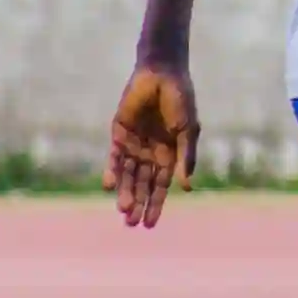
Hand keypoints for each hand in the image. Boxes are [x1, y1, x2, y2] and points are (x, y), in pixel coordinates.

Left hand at [104, 65, 198, 228]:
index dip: (156, 205)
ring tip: (123, 211)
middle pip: (142, 184)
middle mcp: (151, 152)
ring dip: (125, 192)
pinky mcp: (119, 133)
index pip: (160, 186)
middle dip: (138, 204)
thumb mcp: (188, 130)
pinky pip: (114, 156)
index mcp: (170, 154)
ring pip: (128, 174)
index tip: (150, 225)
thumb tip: (186, 188)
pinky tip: (109, 186)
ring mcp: (134, 143)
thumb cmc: (180, 99)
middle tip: (132, 224)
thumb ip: (186, 157)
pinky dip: (112, 171)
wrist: (162, 73)